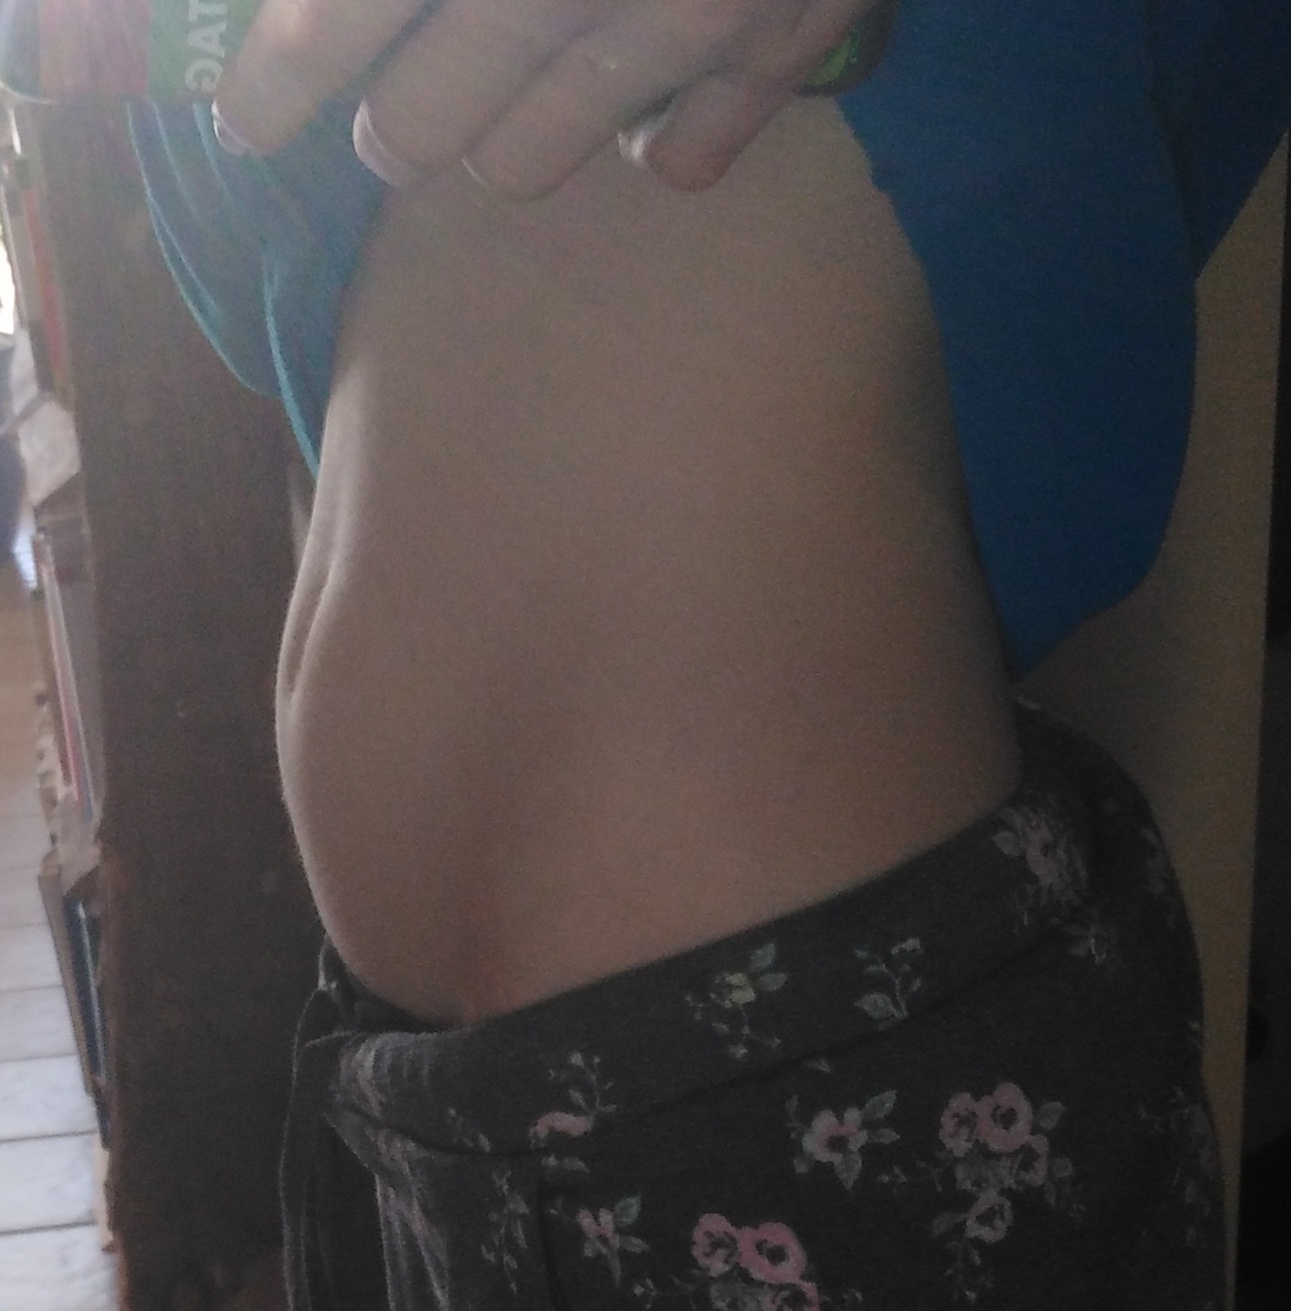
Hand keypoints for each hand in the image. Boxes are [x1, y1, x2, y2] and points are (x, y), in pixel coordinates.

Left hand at [212, 0, 891, 195]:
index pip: (334, 21)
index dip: (272, 84)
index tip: (244, 124)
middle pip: (421, 129)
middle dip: (392, 125)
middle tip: (395, 113)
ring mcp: (684, 25)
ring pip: (528, 167)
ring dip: (495, 147)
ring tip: (498, 111)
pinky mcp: (781, 49)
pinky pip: (681, 164)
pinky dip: (650, 147)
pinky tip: (643, 110)